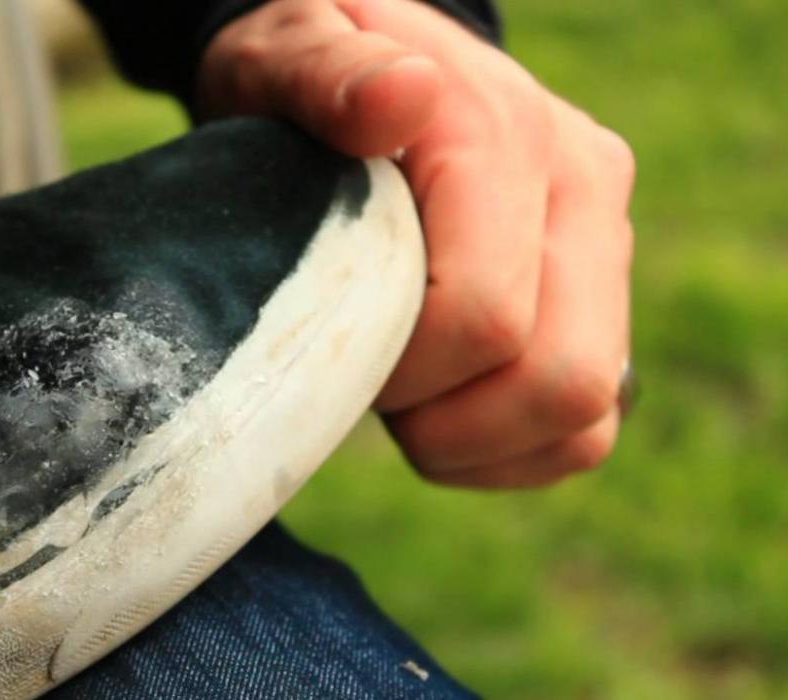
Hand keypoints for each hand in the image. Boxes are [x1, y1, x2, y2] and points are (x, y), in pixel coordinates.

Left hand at [198, 0, 634, 488]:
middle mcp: (582, 191)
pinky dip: (506, 453)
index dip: (398, 372)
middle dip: (442, 422)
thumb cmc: (303, 86)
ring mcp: (602, 252)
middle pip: (558, 381)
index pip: (483, 317)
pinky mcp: (603, 307)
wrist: (366, 79)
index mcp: (505, 135)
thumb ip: (327, 74)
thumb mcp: (282, 59)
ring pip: (583, 417)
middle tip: (367, 383)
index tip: (334, 349)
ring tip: (399, 392)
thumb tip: (401, 96)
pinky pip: (587, 429)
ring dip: (473, 442)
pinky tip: (438, 414)